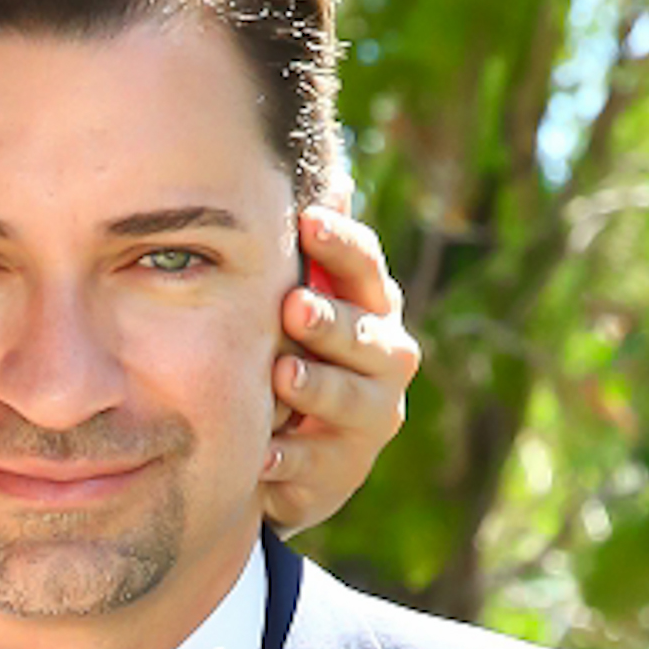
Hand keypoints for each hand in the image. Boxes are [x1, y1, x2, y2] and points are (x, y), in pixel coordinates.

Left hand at [262, 199, 420, 538]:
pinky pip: (316, 464)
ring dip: (315, 388)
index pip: (365, 268)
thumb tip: (334, 176)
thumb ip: (317, 251)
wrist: (296, 451)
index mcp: (373, 308)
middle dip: (330, 322)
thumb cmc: (299, 354)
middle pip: (365, 335)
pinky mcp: (342, 472)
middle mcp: (385, 360)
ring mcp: (369, 419)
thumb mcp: (303, 299)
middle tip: (294, 308)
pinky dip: (289, 458)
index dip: (341, 243)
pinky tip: (263, 453)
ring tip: (282, 378)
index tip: (307, 220)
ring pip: (349, 400)